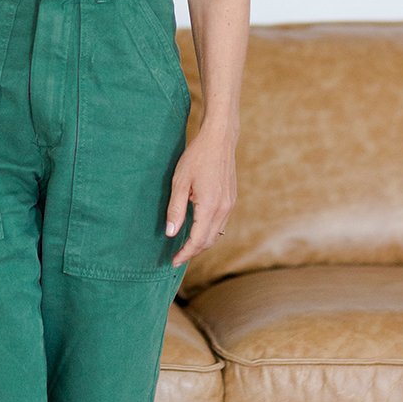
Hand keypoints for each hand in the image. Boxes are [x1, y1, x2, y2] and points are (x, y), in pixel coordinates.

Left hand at [165, 127, 236, 267]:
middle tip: (177, 257)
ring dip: (201, 244)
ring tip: (186, 247)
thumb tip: (171, 234)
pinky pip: (220, 223)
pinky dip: (209, 232)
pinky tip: (198, 230)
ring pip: (216, 234)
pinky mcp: (231, 199)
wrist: (219, 139)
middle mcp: (223, 209)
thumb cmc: (196, 157)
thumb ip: (175, 209)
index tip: (173, 261)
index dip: (185, 253)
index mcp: (210, 207)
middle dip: (193, 252)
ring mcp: (230, 205)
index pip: (197, 240)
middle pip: (208, 241)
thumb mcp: (179, 182)